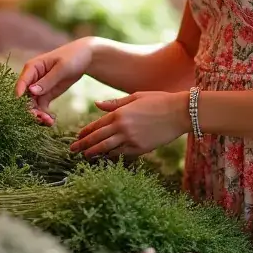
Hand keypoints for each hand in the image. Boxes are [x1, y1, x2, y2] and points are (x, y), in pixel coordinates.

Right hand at [15, 38, 93, 125]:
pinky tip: (51, 121)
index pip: (22, 83)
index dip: (20, 96)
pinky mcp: (46, 94)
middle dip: (31, 109)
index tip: (24, 109)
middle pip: (25, 97)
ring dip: (38, 115)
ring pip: (33, 105)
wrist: (85, 58)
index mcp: (32, 67)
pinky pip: (41, 107)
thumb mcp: (61, 68)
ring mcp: (39, 88)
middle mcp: (32, 79)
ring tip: (49, 122)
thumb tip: (31, 91)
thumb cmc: (72, 57)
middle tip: (41, 119)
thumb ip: (47, 80)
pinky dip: (44, 115)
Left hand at [70, 91, 187, 157]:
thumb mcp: (135, 97)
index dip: (85, 132)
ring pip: (107, 148)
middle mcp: (122, 127)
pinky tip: (105, 156)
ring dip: (94, 152)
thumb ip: (114, 103)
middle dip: (84, 145)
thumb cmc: (158, 100)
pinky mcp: (141, 149)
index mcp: (119, 113)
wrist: (180, 112)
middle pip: (97, 139)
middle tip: (73, 150)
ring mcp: (131, 139)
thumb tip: (96, 104)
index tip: (77, 136)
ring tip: (85, 156)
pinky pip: (122, 153)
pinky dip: (112, 155)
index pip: (96, 125)